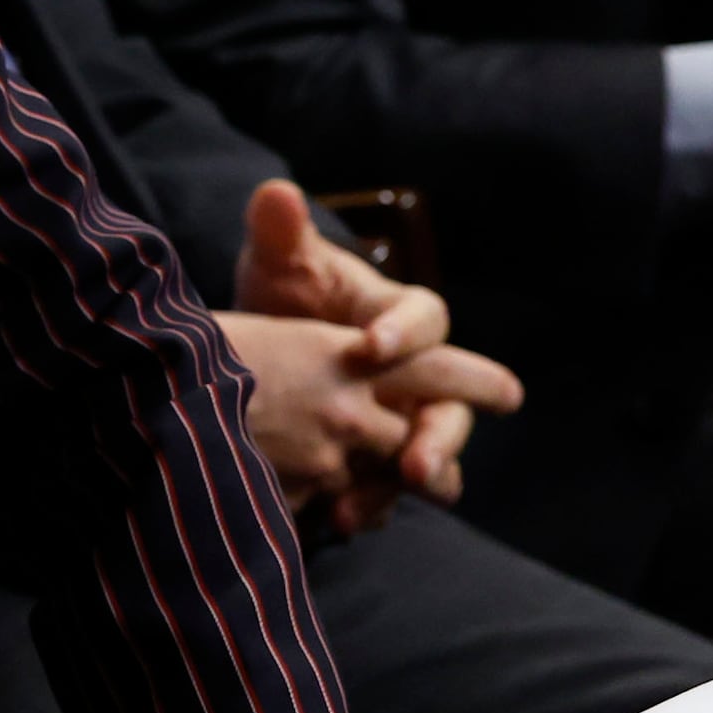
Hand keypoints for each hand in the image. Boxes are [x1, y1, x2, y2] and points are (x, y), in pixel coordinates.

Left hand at [229, 181, 523, 524]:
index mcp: (401, 318)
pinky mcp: (371, 460)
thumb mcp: (278, 264)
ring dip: (405, 484)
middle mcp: (415, 374)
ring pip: (427, 458)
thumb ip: (281, 234)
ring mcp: (397, 422)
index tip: (369, 346)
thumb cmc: (283, 293)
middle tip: (416, 463)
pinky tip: (335, 520)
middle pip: (450, 406)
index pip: (426, 319)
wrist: (261, 348)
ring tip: (365, 508)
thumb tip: (277, 192)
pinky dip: (365, 505)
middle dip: (439, 437)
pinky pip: (384, 488)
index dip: (405, 333)